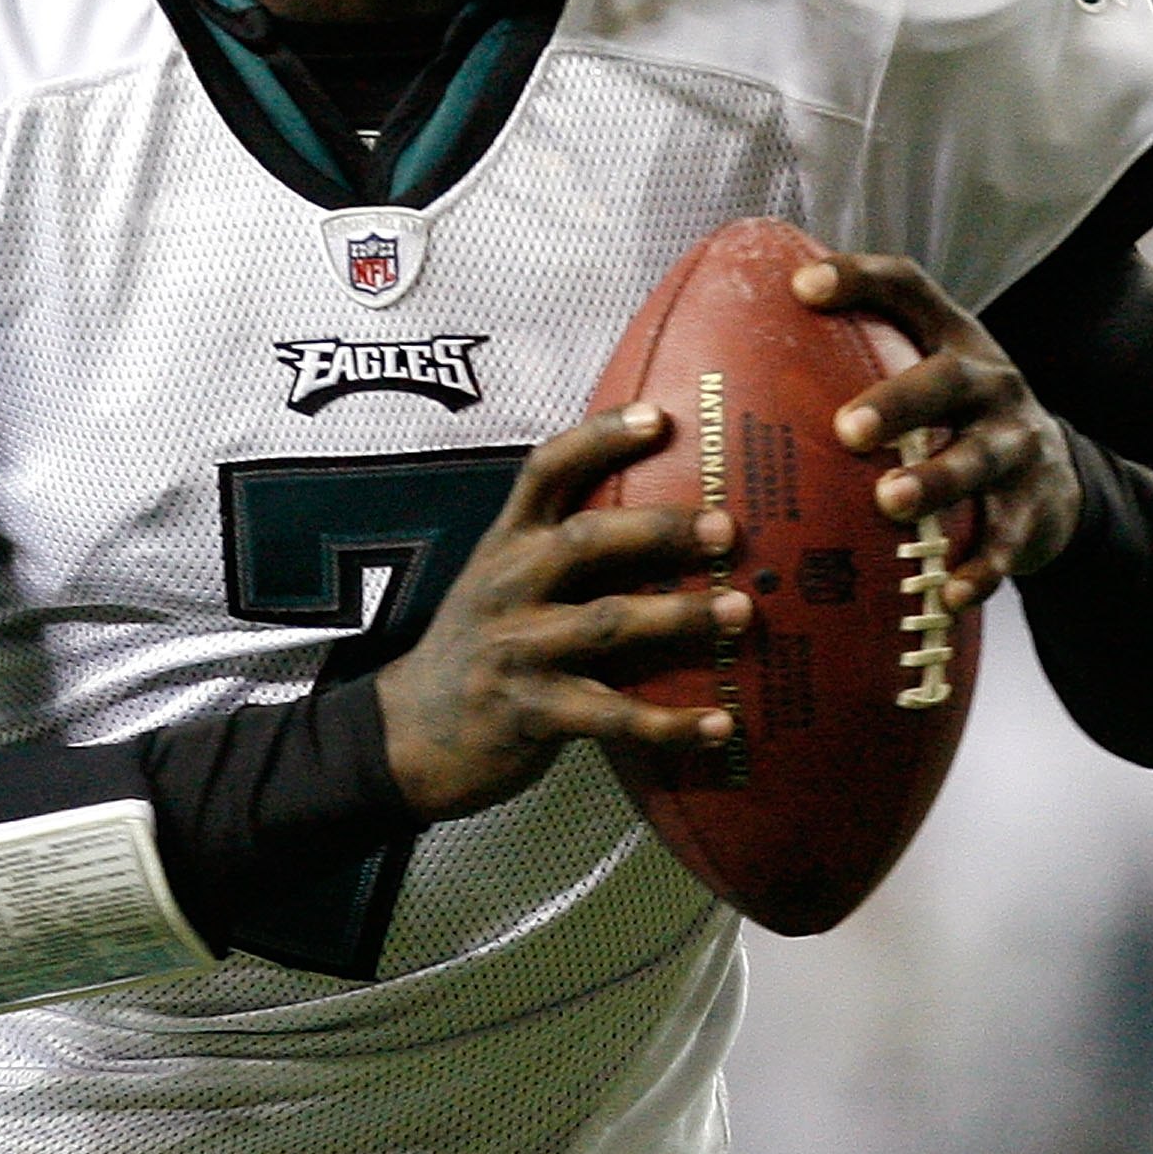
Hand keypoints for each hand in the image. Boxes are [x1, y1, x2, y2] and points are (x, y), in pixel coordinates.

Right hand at [376, 405, 749, 821]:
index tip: (660, 417)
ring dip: (680, 617)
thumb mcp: (501, 584)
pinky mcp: (531, 714)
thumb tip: (675, 526)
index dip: (600, 438)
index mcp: (506, 545)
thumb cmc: (480, 649)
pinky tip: (724, 723)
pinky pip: (613, 715)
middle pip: (585, 541)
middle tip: (725, 528)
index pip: (546, 472)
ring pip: (607, 624)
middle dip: (659, 531)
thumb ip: (564, 554)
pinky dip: (673, 723)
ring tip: (742, 611)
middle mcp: (508, 587)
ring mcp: (517, 650)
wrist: (409, 736)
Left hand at [791, 252, 1080, 609]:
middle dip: (899, 402)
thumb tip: (716, 355)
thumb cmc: (951, 422)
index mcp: (951, 340)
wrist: (1056, 481)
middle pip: (947, 380)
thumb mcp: (919, 376)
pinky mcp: (1033, 508)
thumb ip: (849, 360)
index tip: (802, 286)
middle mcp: (990, 382)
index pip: (908, 290)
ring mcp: (1017, 444)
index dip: (859, 280)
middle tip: (847, 429)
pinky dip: (978, 567)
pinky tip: (945, 592)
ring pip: (979, 459)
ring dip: (935, 481)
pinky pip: (1005, 540)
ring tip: (890, 502)